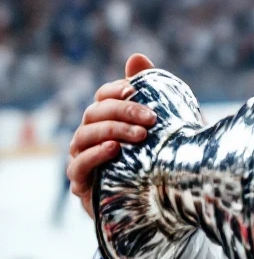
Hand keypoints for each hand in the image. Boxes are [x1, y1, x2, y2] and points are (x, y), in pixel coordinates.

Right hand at [68, 54, 156, 218]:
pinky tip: (114, 150)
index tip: (135, 89)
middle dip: (121, 112)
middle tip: (150, 119)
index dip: (115, 90)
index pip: (103, 97)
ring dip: (111, 131)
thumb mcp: (170, 125)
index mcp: (110, 120)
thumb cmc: (166, 158)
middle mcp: (92, 137)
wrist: (168, 202)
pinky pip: (78, 166)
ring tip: (139, 136)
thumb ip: (155, 91)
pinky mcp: (83, 185)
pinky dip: (93, 156)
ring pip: (83, 137)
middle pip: (93, 114)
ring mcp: (83, 160)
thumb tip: (136, 56)